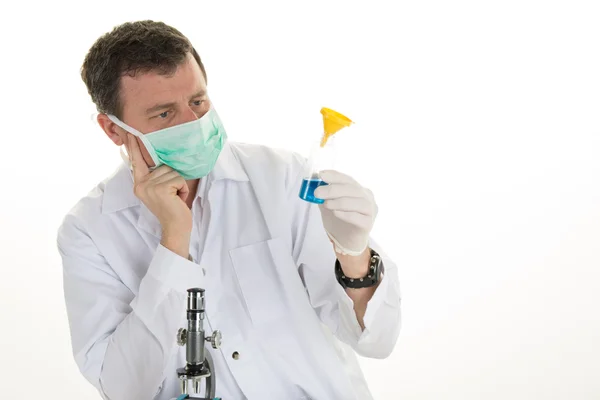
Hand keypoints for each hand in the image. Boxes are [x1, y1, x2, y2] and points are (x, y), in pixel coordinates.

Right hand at [126, 134, 191, 256]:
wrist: (176, 227)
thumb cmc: (172, 208)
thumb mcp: (160, 189)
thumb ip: (156, 175)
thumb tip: (157, 158)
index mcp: (139, 183)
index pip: (136, 161)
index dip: (134, 145)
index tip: (130, 132)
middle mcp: (141, 184)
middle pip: (163, 165)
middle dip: (174, 178)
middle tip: (172, 195)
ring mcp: (149, 186)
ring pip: (172, 171)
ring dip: (179, 184)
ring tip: (175, 197)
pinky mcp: (160, 189)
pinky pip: (178, 178)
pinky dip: (183, 188)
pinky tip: (178, 199)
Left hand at [314, 170, 377, 256]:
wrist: (346, 242)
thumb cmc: (338, 220)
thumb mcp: (329, 204)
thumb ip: (324, 194)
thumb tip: (313, 182)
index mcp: (359, 190)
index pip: (347, 179)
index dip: (334, 176)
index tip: (321, 175)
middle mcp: (367, 198)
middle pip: (352, 189)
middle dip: (333, 189)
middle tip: (317, 192)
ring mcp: (370, 211)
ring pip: (357, 202)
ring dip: (339, 201)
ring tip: (325, 204)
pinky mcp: (368, 224)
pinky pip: (358, 217)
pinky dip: (346, 214)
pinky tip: (335, 213)